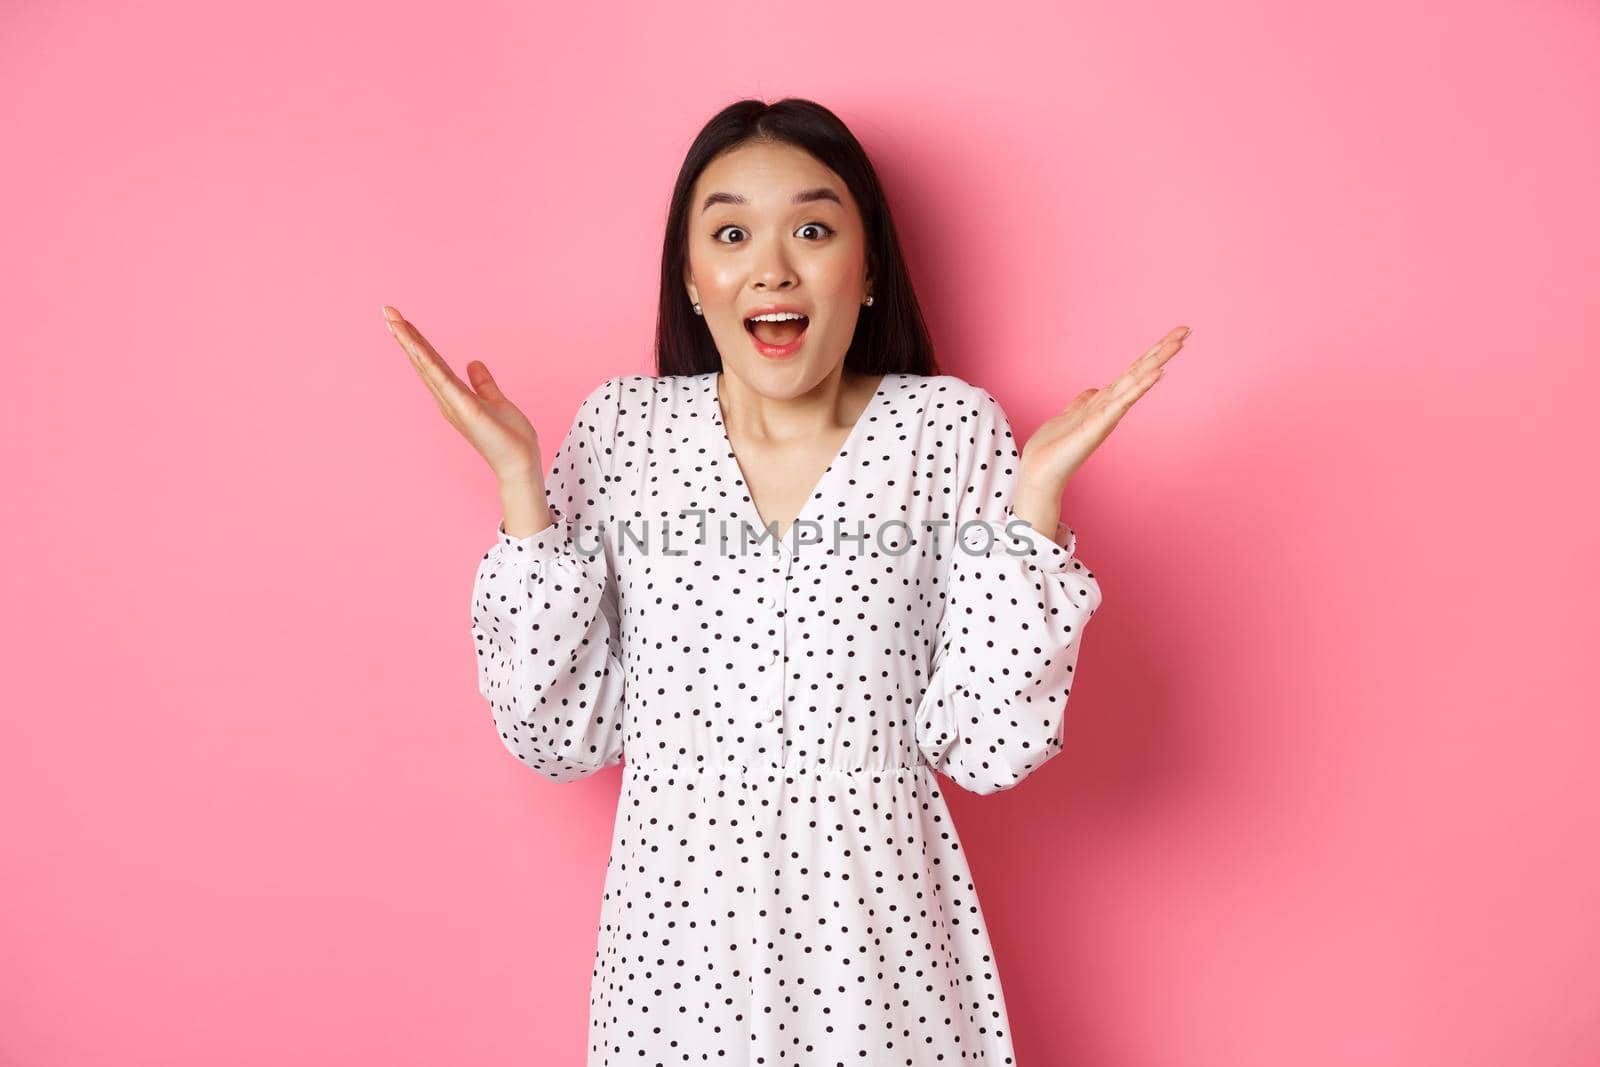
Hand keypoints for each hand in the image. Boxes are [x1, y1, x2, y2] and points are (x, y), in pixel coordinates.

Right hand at [384, 305, 542, 482]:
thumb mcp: (495, 401)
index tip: (401, 320)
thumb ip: (483, 383)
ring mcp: (453, 404)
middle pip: (423, 362)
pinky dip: (428, 363)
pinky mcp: (465, 410)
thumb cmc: (508, 438)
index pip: (432, 363)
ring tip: (393, 321)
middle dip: (404, 336)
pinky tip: (415, 345)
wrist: (519, 463)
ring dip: (410, 343)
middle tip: (387, 311)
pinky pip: (443, 381)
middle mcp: (447, 400)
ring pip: (427, 367)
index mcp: (453, 396)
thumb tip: (472, 362)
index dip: (416, 341)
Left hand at [1018, 325, 1191, 491]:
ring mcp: (1107, 416)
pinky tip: (1156, 373)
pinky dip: (1140, 386)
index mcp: (1103, 402)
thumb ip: (1082, 402)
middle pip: (1140, 372)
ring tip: (1177, 343)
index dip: (1150, 353)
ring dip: (1156, 361)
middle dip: (1162, 350)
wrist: (1039, 472)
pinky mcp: (1098, 426)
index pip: (1132, 372)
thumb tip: (1093, 390)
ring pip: (1136, 382)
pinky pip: (1123, 402)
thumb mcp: (1068, 416)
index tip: (1173, 335)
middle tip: (1186, 330)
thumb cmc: (1053, 448)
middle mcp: (1110, 406)